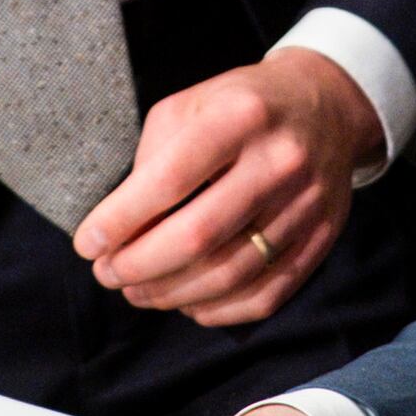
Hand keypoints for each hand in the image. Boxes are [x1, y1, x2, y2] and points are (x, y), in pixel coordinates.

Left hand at [75, 47, 382, 323]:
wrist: (328, 107)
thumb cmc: (241, 106)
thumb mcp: (190, 105)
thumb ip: (153, 160)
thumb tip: (121, 229)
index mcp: (239, 117)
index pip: (170, 180)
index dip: (121, 220)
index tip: (87, 244)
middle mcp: (279, 160)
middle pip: (199, 236)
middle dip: (139, 266)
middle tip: (107, 274)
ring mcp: (307, 204)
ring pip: (230, 273)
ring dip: (172, 294)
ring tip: (137, 291)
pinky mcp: (322, 237)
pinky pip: (266, 294)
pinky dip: (218, 310)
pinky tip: (187, 303)